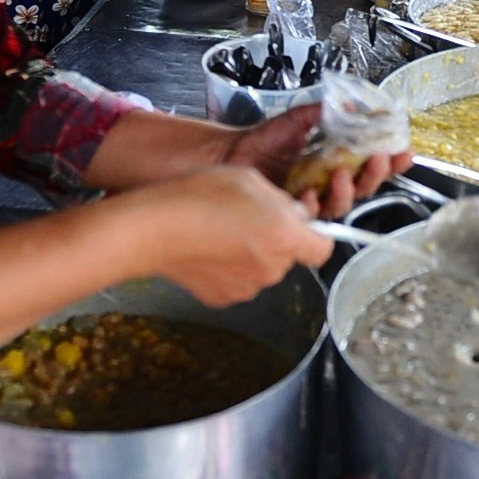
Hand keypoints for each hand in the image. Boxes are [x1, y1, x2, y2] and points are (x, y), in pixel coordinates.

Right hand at [142, 165, 333, 306]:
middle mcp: (273, 268)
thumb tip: (294, 217)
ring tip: (222, 231)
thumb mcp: (251, 179)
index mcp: (285, 237)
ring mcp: (247, 288)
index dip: (316, 235)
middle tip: (249, 217)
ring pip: (263, 269)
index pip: (324, 248)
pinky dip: (230, 268)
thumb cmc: (201, 195)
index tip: (302, 224)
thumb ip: (282, 202)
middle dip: (277, 239)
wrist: (154, 228)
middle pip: (289, 256)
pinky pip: (238, 281)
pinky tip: (209, 249)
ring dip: (253, 254)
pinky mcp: (223, 299)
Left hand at [227, 104, 413, 217]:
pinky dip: (313, 205)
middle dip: (376, 174)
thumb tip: (351, 106)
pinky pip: (310, 215)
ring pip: (342, 203)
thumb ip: (325, 112)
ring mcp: (314, 198)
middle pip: (365, 187)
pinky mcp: (294, 210)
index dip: (391, 161)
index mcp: (336, 160)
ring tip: (341, 174)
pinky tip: (311, 194)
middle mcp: (329, 182)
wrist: (233, 152)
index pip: (371, 164)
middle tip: (378, 159)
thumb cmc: (264, 139)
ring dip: (346, 191)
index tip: (403, 152)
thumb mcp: (299, 118)